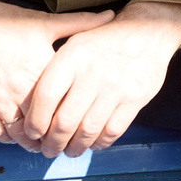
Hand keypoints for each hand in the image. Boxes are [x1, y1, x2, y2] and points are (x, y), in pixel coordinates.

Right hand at [0, 0, 115, 144]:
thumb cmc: (5, 22)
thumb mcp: (45, 22)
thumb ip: (80, 23)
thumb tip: (111, 16)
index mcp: (42, 72)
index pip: (65, 107)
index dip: (75, 119)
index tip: (82, 124)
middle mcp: (20, 90)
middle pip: (45, 127)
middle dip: (56, 137)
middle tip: (65, 140)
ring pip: (21, 135)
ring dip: (34, 142)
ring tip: (44, 142)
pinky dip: (11, 138)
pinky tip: (19, 135)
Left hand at [13, 0, 180, 156]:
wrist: (148, 30)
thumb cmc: (103, 40)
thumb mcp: (75, 42)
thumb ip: (55, 72)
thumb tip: (35, 111)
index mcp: (72, 57)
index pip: (45, 98)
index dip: (35, 122)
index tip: (32, 133)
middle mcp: (93, 73)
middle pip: (65, 121)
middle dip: (52, 143)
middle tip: (49, 150)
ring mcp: (116, 87)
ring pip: (88, 131)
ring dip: (75, 148)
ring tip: (70, 151)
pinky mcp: (135, 99)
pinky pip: (112, 131)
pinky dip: (100, 143)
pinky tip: (94, 143)